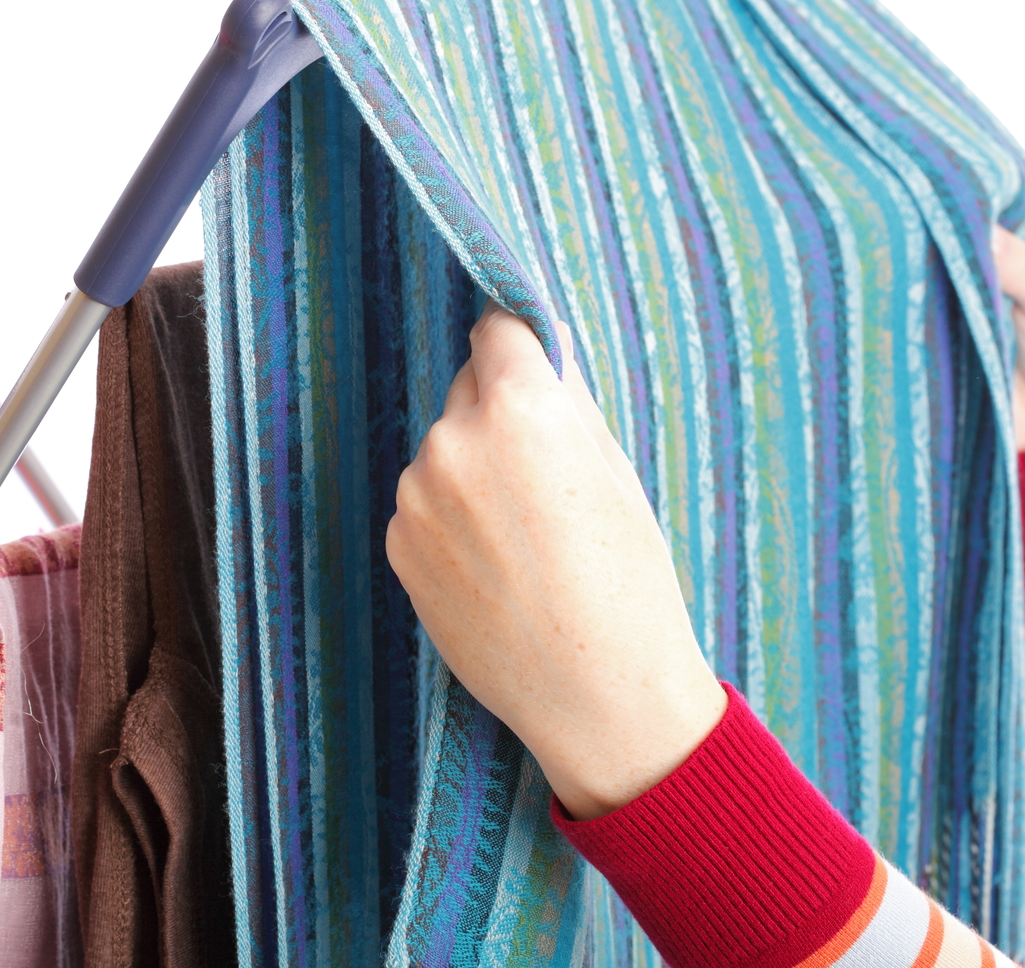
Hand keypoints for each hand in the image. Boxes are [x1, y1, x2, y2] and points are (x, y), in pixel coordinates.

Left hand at [385, 305, 727, 821]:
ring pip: (443, 451)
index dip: (519, 348)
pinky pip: (425, 505)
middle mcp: (454, 439)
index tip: (529, 365)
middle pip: (468, 389)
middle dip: (498, 414)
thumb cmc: (627, 583)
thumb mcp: (616, 473)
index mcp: (520, 407)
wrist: (598, 696)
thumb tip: (541, 344)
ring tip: (525, 538)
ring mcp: (417, 494)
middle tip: (546, 479)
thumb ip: (567, 399)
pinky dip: (451, 521)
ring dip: (471, 471)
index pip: (498, 329)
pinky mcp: (398, 543)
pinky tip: (495, 568)